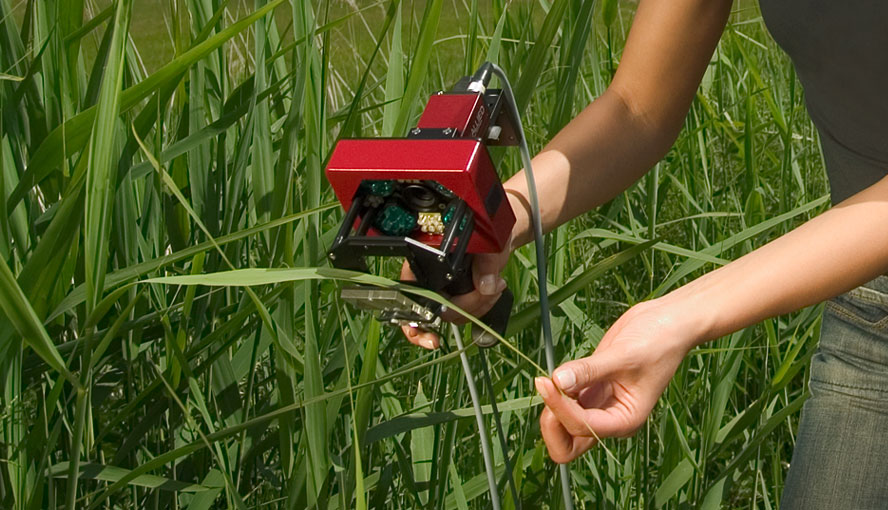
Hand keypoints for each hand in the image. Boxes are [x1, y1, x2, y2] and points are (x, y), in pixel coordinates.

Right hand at [400, 192, 528, 348]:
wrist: (497, 231)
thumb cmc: (485, 228)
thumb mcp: (487, 239)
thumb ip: (486, 261)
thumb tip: (487, 286)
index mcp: (422, 259)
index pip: (409, 296)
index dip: (415, 323)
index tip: (431, 339)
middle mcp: (428, 277)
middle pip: (439, 310)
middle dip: (468, 306)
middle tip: (489, 290)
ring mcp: (442, 289)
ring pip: (455, 315)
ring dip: (479, 306)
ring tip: (495, 285)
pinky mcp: (457, 296)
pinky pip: (465, 314)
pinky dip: (481, 308)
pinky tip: (492, 294)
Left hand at [534, 299, 698, 462]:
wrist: (666, 324)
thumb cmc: (657, 342)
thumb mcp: (622, 356)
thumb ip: (588, 370)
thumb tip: (558, 380)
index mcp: (625, 420)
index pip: (581, 427)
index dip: (560, 408)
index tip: (547, 381)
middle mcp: (610, 418)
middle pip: (569, 443)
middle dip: (552, 423)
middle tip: (547, 389)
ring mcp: (599, 405)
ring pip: (564, 425)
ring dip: (551, 406)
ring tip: (549, 378)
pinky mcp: (591, 389)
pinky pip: (565, 401)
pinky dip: (555, 392)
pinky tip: (557, 373)